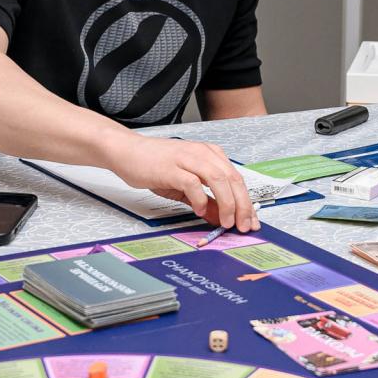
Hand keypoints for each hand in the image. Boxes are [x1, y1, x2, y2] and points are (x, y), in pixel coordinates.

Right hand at [110, 135, 258, 230]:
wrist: (127, 152)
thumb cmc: (154, 165)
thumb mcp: (184, 186)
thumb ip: (204, 200)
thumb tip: (219, 218)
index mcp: (210, 155)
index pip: (236, 179)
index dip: (247, 202)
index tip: (251, 221)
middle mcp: (203, 153)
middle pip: (233, 179)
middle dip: (242, 206)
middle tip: (243, 226)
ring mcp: (187, 158)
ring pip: (218, 179)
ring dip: (227, 204)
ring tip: (226, 222)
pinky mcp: (172, 167)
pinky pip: (193, 184)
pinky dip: (200, 199)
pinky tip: (199, 211)